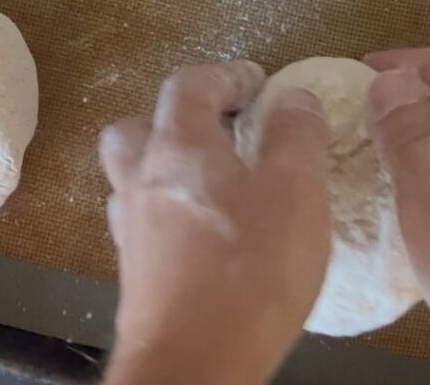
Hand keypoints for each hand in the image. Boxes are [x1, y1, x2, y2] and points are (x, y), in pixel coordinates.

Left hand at [100, 60, 329, 384]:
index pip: (188, 83)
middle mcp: (142, 177)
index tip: (258, 82)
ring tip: (215, 181)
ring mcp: (132, 227)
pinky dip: (170, 211)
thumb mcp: (295, 192)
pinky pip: (146, 221)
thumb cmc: (248, 271)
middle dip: (180, 117)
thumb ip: (296, 135)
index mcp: (178, 145)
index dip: (224, 74)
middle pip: (141, 125)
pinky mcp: (136, 273)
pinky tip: (202, 234)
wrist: (191, 368)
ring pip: (137, 174)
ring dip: (170, 165)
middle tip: (223, 129)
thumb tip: (295, 96)